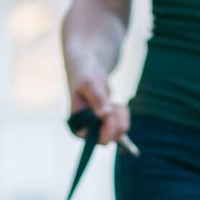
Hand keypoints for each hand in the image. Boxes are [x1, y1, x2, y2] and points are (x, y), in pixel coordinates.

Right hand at [62, 25, 129, 143]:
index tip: (112, 115)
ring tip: (115, 101)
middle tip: (117, 105)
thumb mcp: (90, 81)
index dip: (105, 132)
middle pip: (107, 139)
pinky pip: (121, 125)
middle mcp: (85, 127)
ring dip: (121, 117)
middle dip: (116, 123)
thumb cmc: (84, 69)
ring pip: (117, 133)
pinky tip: (117, 103)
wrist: (87, 60)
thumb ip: (97, 98)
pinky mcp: (107, 120)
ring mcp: (97, 125)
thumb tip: (105, 115)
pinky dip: (123, 114)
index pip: (92, 139)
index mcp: (76, 122)